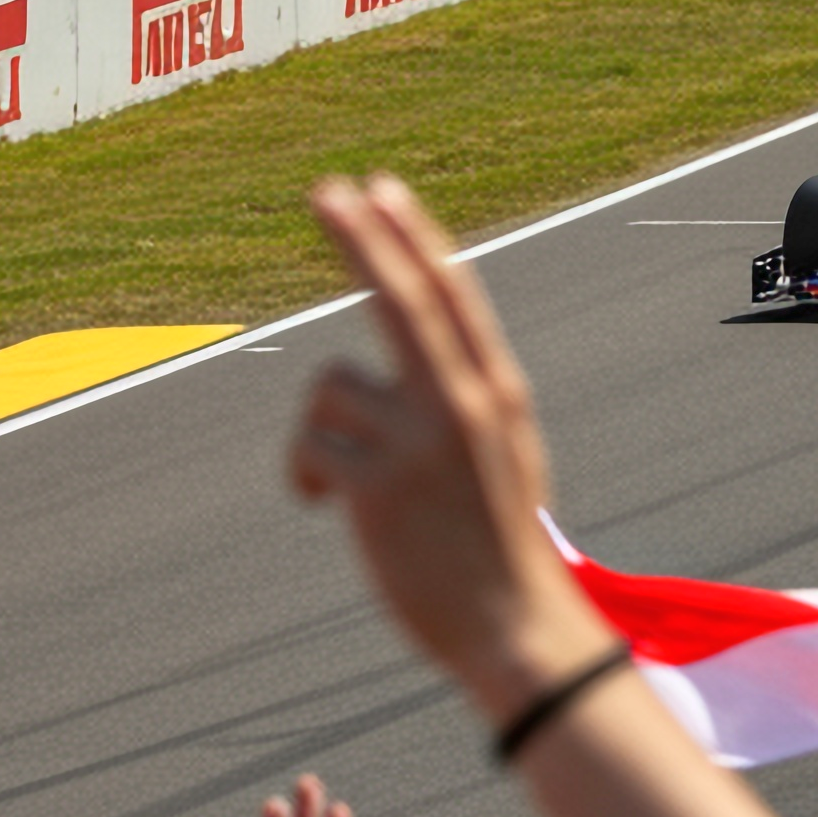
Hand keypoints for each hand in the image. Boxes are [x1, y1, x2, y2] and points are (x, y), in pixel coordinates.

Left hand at [287, 177, 611, 724]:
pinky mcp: (374, 487)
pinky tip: (325, 507)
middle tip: (326, 190)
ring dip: (317, 432)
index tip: (379, 190)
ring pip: (326, 390)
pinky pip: (306, 449)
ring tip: (337, 484)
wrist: (513, 626)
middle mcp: (464, 402)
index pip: (450, 293)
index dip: (411, 236)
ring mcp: (420, 442)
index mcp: (497, 390)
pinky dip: (304, 477)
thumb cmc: (496, 545)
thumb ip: (456, 406)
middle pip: (398, 298)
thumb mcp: (499, 456)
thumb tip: (375, 378)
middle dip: (358, 238)